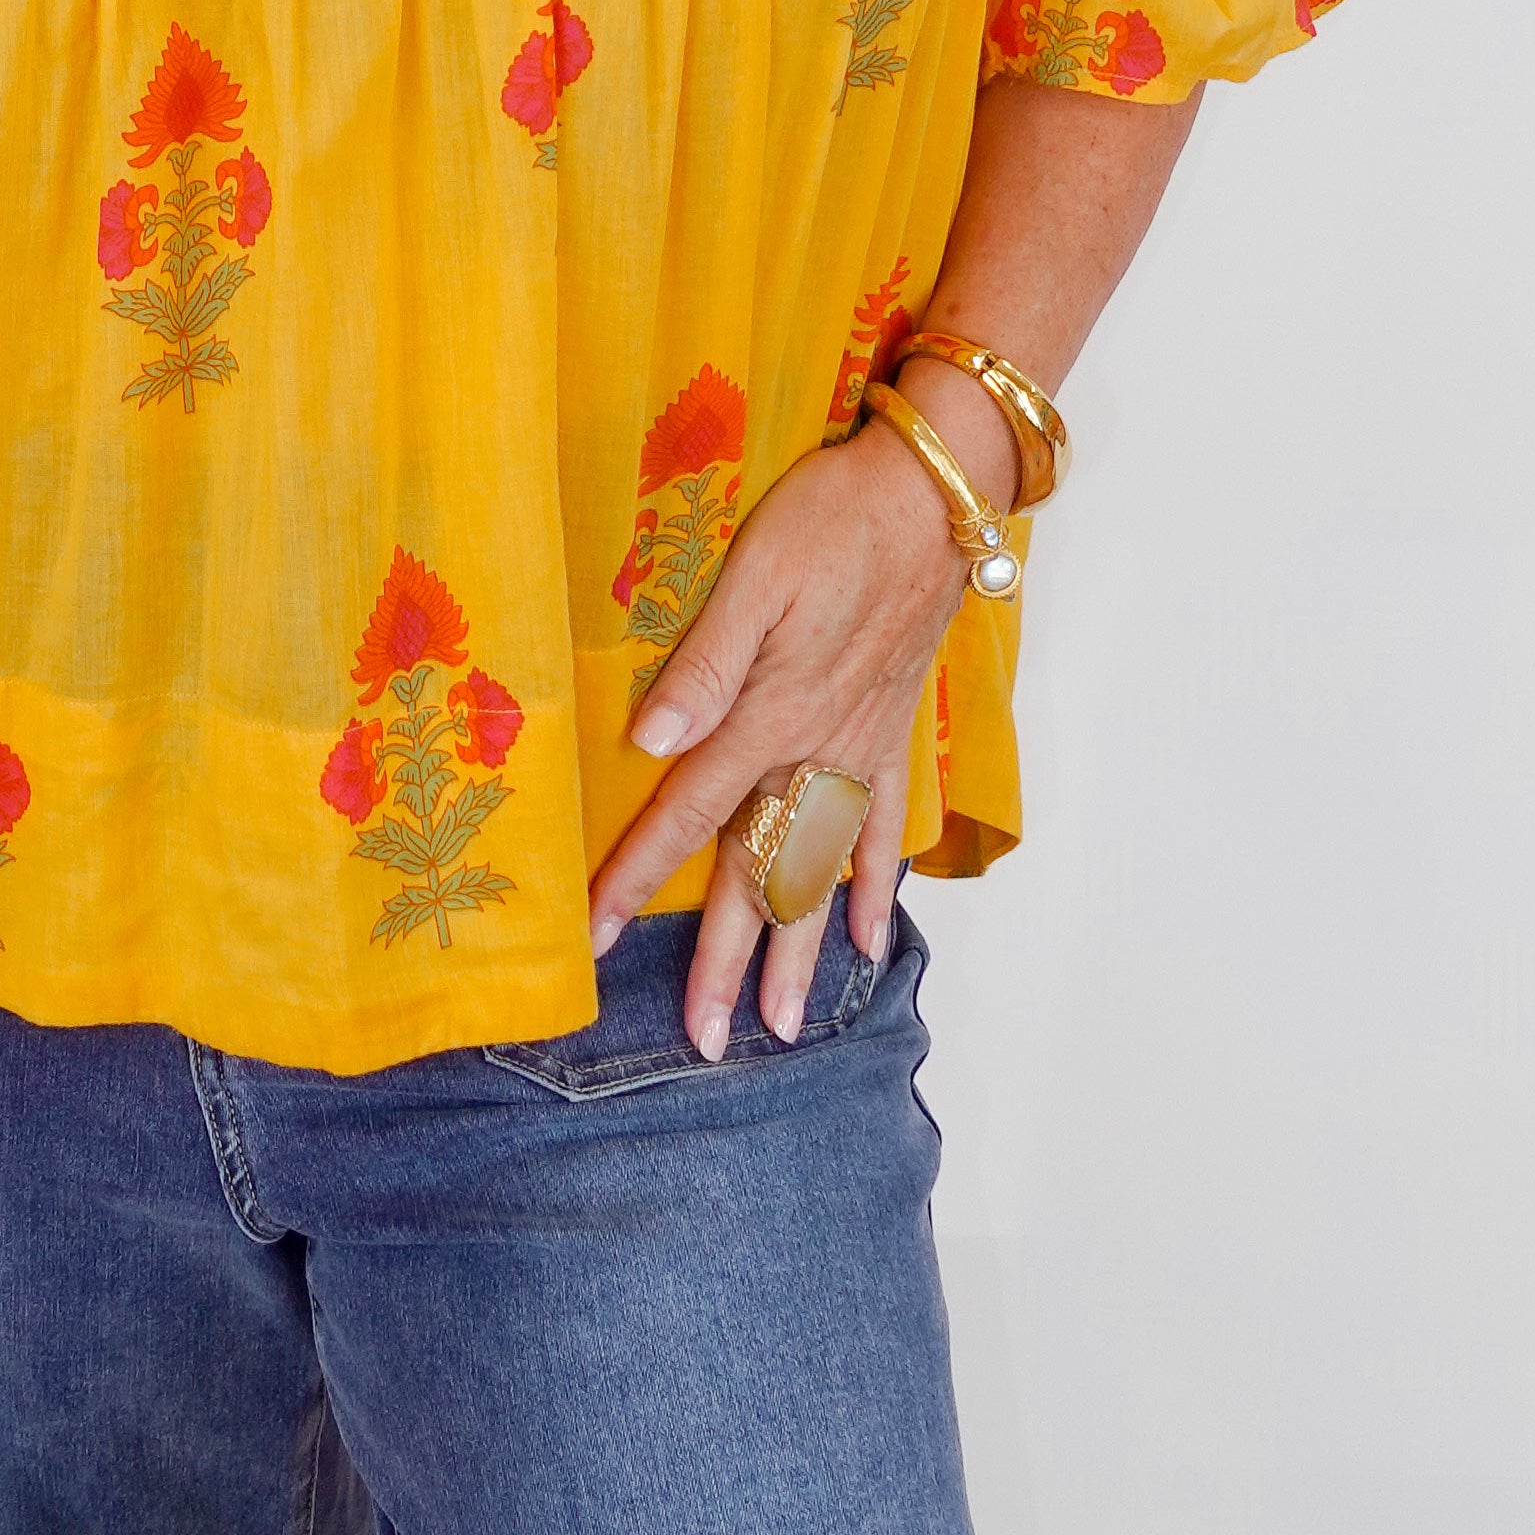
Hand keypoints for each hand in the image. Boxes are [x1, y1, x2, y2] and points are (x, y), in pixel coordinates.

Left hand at [584, 413, 977, 1057]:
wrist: (935, 492)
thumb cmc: (834, 516)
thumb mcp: (756, 573)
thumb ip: (704, 666)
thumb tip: (650, 744)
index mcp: (770, 714)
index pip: (690, 816)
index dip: (639, 879)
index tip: (599, 941)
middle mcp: (817, 750)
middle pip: (761, 873)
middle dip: (729, 961)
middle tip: (706, 1042)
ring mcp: (861, 749)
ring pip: (822, 871)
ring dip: (800, 951)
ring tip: (784, 1026)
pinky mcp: (893, 731)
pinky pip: (884, 828)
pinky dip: (875, 886)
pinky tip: (864, 938)